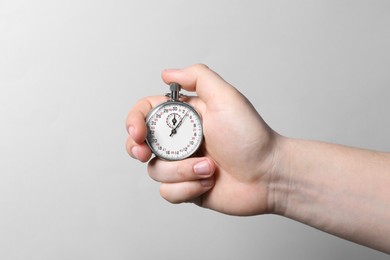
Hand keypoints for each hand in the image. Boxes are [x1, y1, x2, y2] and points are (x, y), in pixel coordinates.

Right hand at [126, 64, 282, 215]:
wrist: (268, 175)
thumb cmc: (251, 137)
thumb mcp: (226, 97)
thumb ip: (198, 78)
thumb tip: (167, 73)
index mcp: (185, 117)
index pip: (146, 113)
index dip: (134, 121)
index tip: (138, 132)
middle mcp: (180, 140)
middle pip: (139, 143)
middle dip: (136, 148)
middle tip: (144, 152)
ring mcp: (182, 164)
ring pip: (155, 170)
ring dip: (181, 170)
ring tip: (209, 167)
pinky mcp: (187, 187)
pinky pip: (168, 191)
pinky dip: (187, 188)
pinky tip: (208, 182)